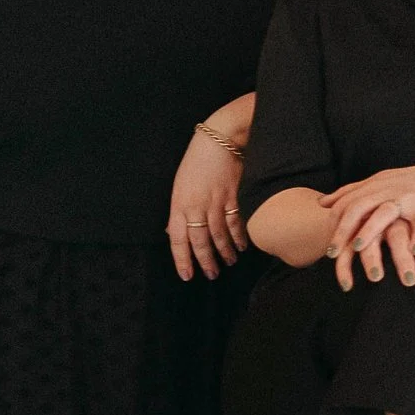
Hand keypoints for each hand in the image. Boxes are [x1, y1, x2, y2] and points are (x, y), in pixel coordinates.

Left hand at [167, 126, 247, 280]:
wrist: (218, 139)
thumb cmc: (196, 162)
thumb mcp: (180, 185)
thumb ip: (178, 211)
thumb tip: (172, 231)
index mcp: (179, 203)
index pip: (178, 238)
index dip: (182, 259)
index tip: (187, 275)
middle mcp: (196, 206)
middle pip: (200, 240)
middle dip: (205, 260)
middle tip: (211, 275)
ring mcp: (215, 201)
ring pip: (219, 234)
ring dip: (224, 251)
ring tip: (228, 263)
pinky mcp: (233, 196)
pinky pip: (235, 221)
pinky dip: (239, 236)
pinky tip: (242, 246)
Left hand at [322, 164, 414, 290]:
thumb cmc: (409, 187)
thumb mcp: (379, 185)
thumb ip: (351, 193)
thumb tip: (321, 203)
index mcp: (375, 185)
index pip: (347, 202)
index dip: (334, 223)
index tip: (327, 245)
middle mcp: (388, 189)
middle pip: (359, 207)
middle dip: (343, 230)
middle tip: (332, 254)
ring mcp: (408, 197)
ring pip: (385, 212)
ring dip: (369, 230)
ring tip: (358, 248)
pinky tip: (411, 251)